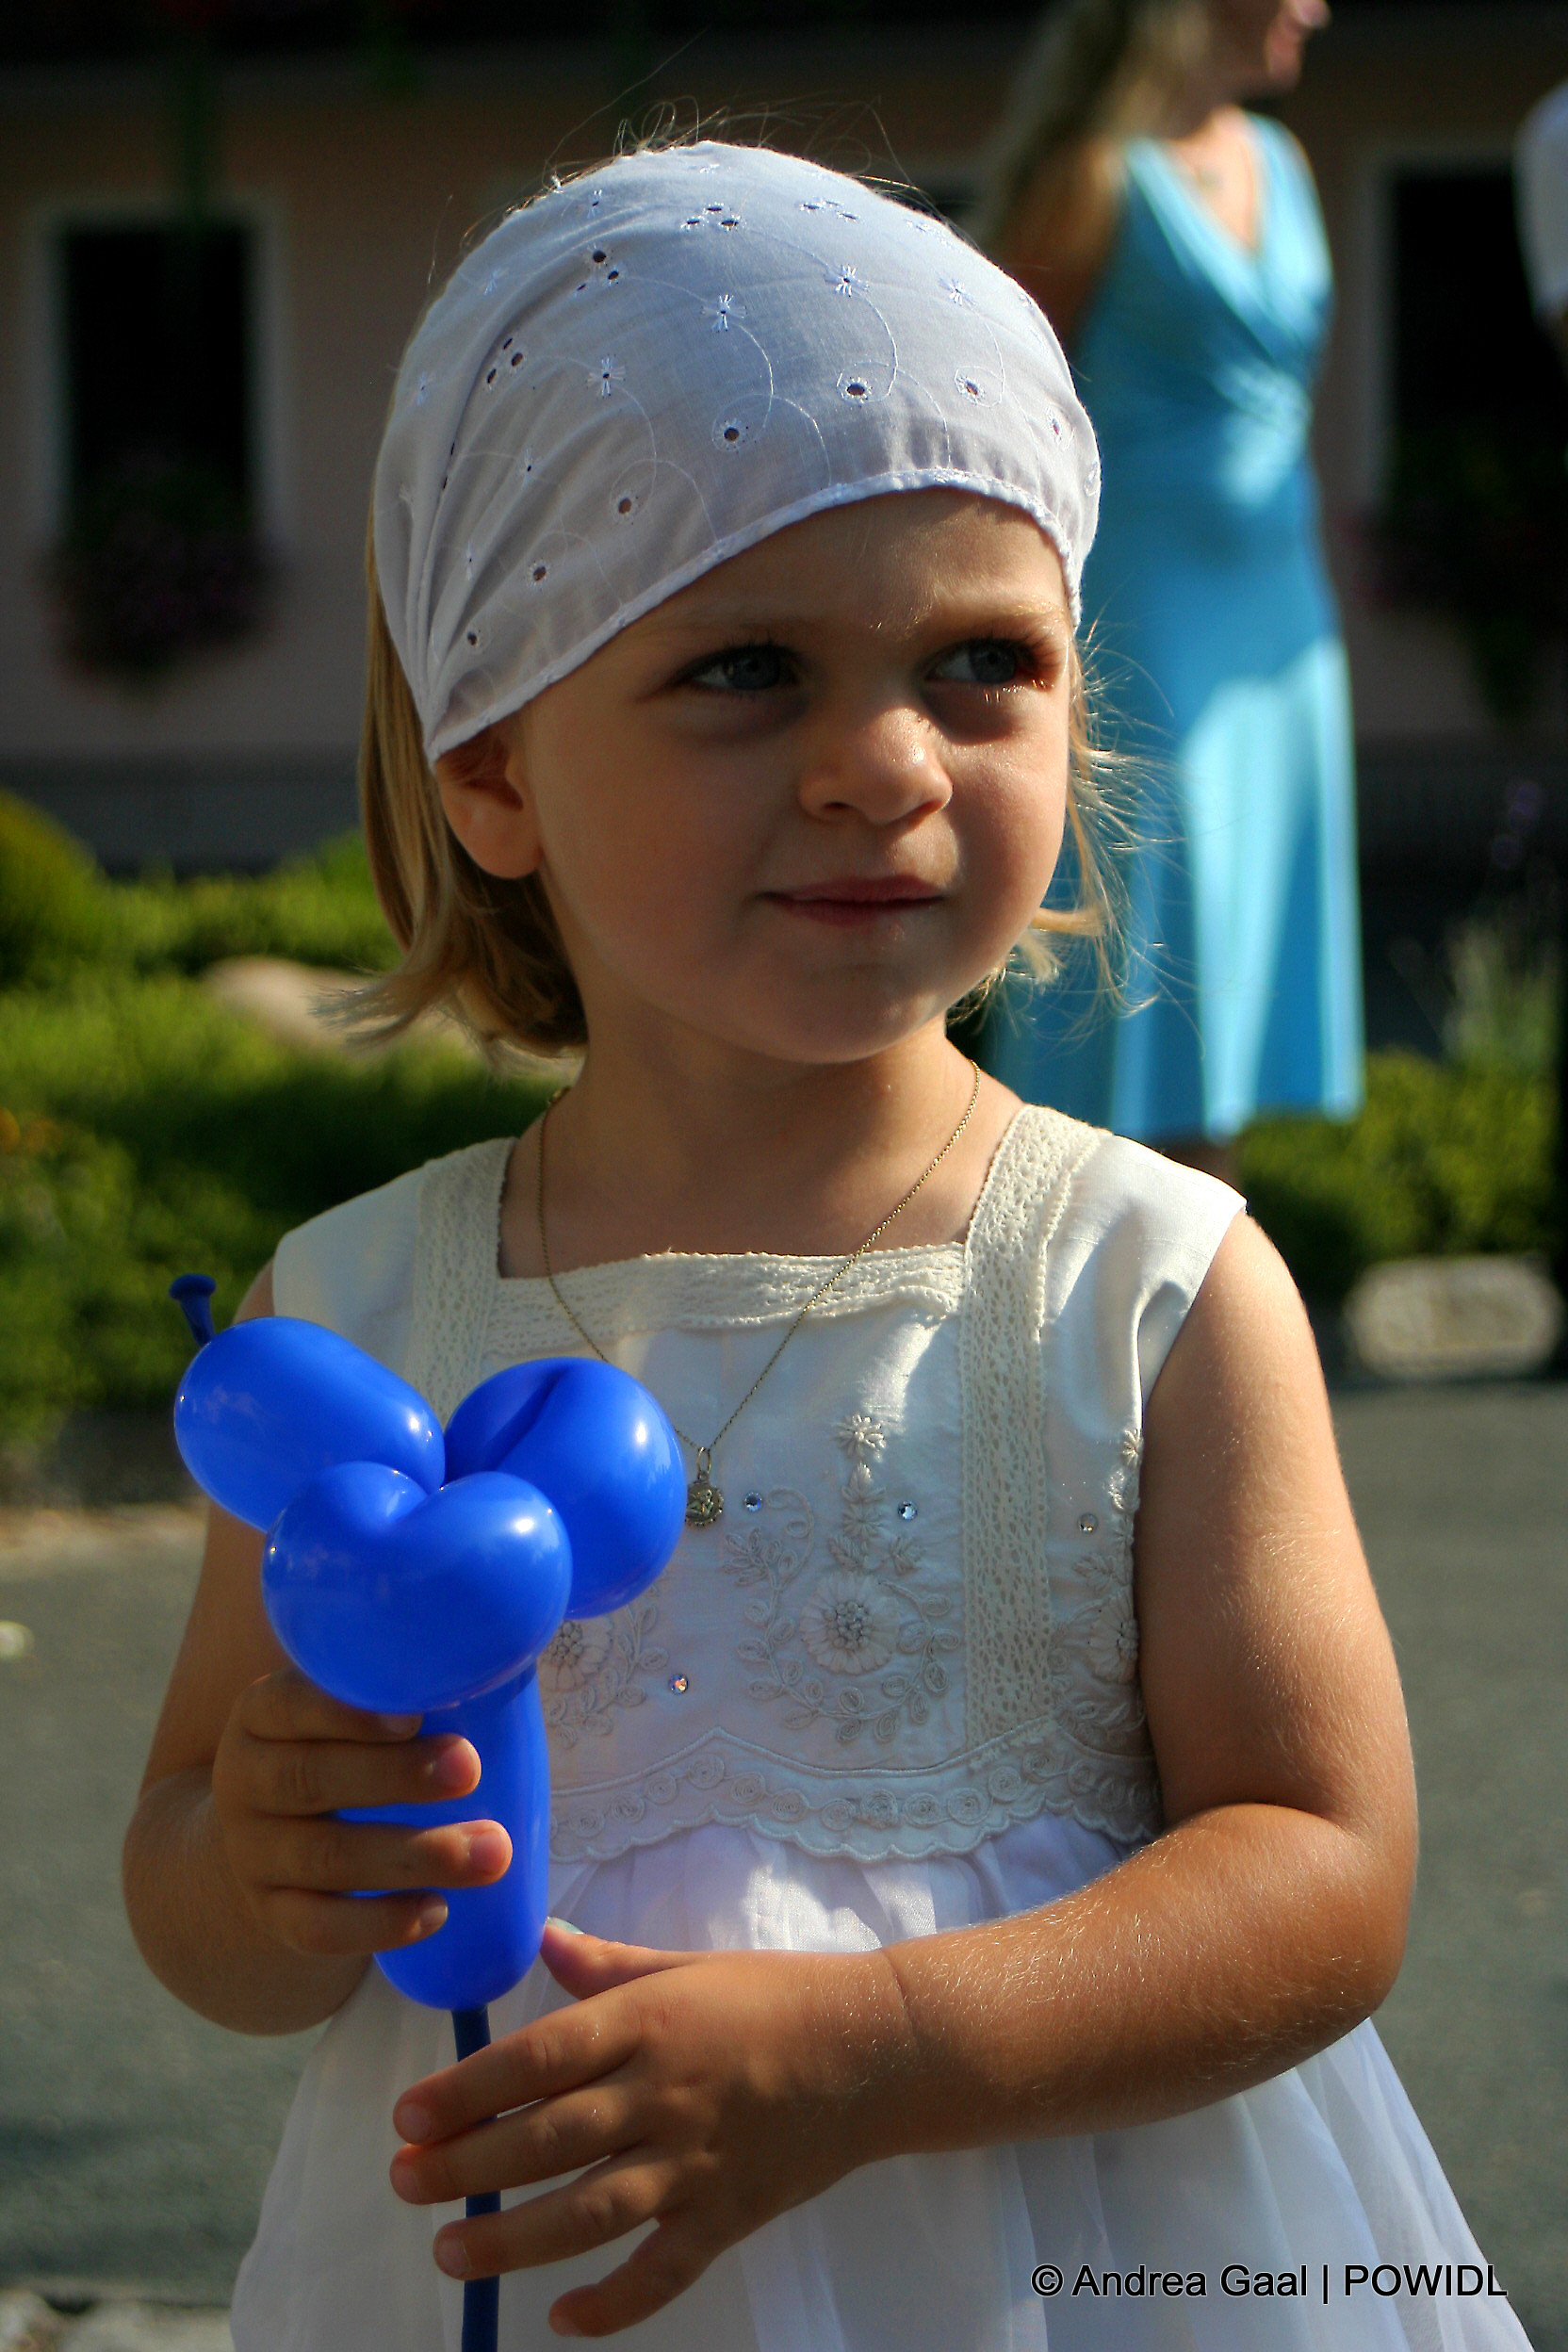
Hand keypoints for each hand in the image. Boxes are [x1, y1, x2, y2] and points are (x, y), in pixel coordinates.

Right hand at [209, 1666, 511, 1957]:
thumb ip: (397, 1684)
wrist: (261, 1833)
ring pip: (324, 1858)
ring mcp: (252, 1853)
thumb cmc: (338, 1749)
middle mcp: (245, 1780)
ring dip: (413, 1856)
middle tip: (469, 1770)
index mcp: (263, 1714)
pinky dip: (378, 1925)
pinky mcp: (271, 1914)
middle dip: (396, 1777)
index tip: (416, 1715)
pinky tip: (438, 1912)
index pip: (292, 1705)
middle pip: (310, 1779)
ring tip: (493, 1853)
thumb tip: (500, 1651)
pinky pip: (317, 1927)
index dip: (349, 1712)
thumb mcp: (344, 1708)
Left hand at [388, 1923, 909, 2337]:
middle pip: (547, 2139)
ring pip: (589, 2212)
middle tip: (403, 2182)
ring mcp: (696, 2161)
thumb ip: (607, 1967)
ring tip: (449, 2251)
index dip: (468, 2091)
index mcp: (649, 2021)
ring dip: (512, 2240)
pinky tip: (561, 2321)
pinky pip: (663, 2272)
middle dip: (466, 2166)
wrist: (876, 2049)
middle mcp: (664, 2092)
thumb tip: (541, 1940)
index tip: (408, 2117)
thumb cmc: (773, 1996)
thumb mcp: (686, 1965)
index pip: (539, 2059)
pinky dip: (612, 2304)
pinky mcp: (729, 2215)